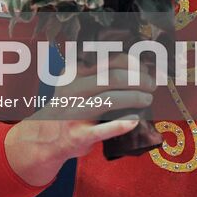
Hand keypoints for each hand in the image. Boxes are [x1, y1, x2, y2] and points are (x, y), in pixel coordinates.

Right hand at [6, 56, 155, 185]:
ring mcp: (75, 113)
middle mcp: (72, 90)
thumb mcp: (73, 84)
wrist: (45, 137)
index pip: (105, 59)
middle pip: (111, 78)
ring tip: (147, 99)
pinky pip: (102, 129)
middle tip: (151, 85)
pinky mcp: (79, 135)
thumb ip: (95, 74)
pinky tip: (134, 120)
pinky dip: (121, 124)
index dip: (129, 62)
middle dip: (137, 80)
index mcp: (72, 74)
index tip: (143, 67)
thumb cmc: (68, 107)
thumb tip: (134, 66)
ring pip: (109, 100)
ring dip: (134, 98)